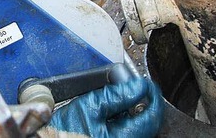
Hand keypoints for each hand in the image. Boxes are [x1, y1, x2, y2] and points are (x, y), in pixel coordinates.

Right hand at [39, 78, 164, 137]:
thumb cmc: (63, 131)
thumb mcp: (90, 106)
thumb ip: (116, 95)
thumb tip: (137, 85)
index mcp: (124, 137)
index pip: (152, 115)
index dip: (151, 94)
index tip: (146, 83)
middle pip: (146, 121)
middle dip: (141, 101)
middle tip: (134, 86)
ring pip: (136, 125)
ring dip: (131, 109)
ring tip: (120, 97)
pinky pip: (124, 129)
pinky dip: (122, 117)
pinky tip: (111, 110)